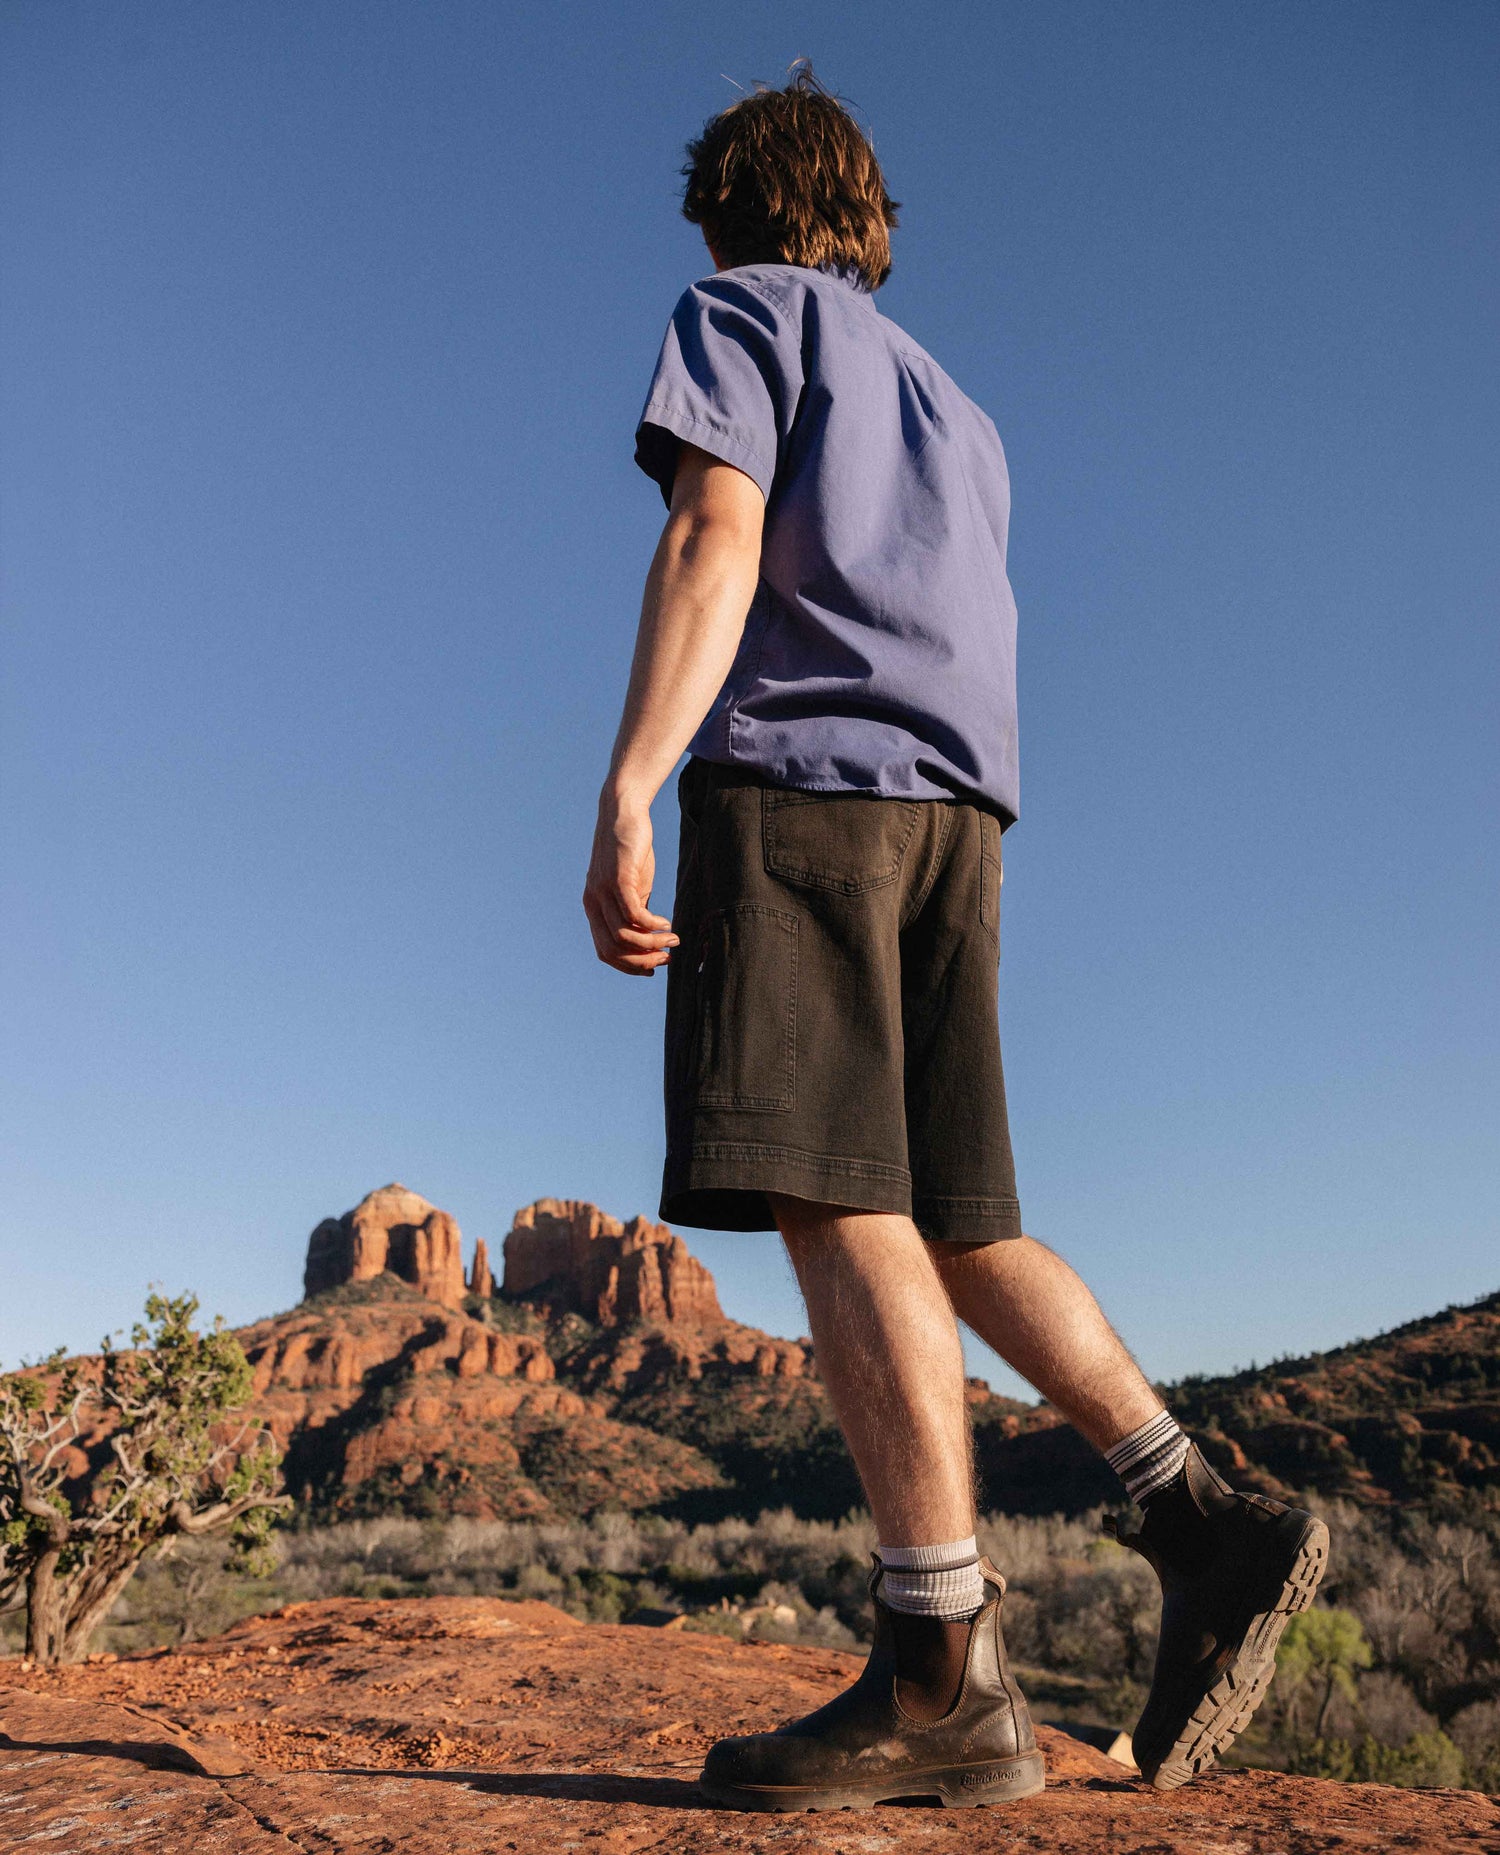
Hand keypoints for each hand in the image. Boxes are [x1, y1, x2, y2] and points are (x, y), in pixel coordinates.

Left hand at [583, 792, 678, 975]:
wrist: (623, 811)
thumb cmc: (630, 848)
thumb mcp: (632, 885)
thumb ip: (635, 909)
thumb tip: (650, 932)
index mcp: (593, 908)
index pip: (605, 952)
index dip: (630, 966)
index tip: (654, 966)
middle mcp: (593, 903)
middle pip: (613, 950)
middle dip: (642, 961)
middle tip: (666, 957)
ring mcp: (603, 891)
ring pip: (624, 936)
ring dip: (652, 945)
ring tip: (672, 940)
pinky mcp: (619, 878)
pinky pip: (634, 914)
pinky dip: (652, 925)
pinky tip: (666, 922)